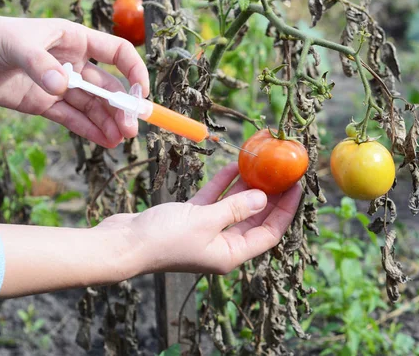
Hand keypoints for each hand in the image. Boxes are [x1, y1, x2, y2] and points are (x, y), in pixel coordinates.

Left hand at [0, 16, 148, 147]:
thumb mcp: (17, 44)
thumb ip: (40, 64)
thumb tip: (62, 86)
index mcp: (75, 40)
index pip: (118, 53)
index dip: (134, 72)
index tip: (141, 94)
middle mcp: (73, 63)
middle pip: (108, 87)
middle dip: (121, 108)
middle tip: (130, 129)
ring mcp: (60, 85)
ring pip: (93, 106)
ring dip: (108, 123)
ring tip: (119, 140)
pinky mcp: (45, 104)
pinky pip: (73, 118)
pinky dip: (89, 130)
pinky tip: (105, 142)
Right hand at [0, 163, 301, 297]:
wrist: (121, 244)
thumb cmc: (163, 239)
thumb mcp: (206, 221)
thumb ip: (236, 208)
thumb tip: (263, 198)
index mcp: (230, 254)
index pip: (268, 233)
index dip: (285, 211)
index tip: (297, 188)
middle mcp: (221, 245)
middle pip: (253, 217)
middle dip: (269, 195)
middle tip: (284, 172)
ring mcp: (205, 231)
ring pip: (233, 206)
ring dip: (247, 186)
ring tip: (263, 164)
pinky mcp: (189, 219)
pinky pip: (213, 200)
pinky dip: (222, 184)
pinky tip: (233, 165)